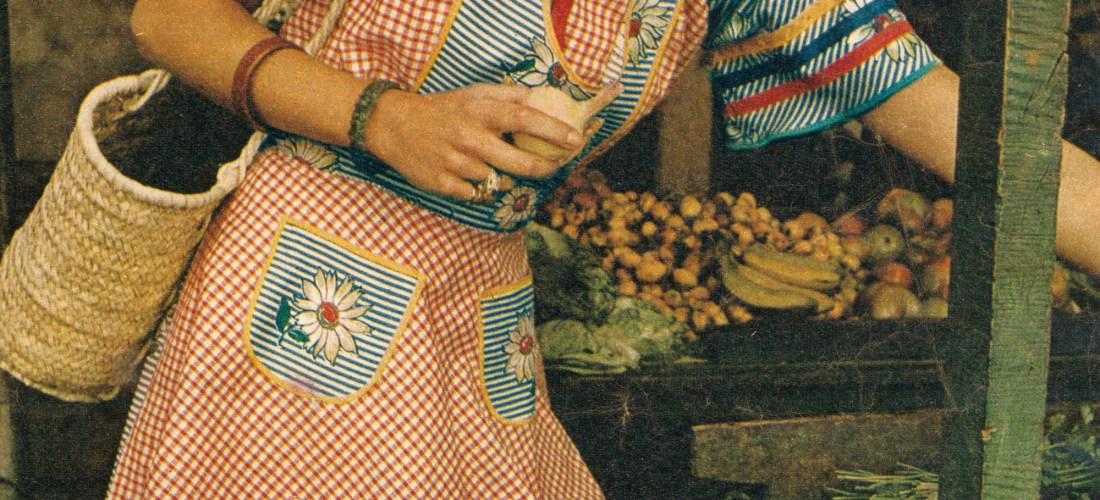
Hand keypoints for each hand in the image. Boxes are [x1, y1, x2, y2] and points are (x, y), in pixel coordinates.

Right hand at [362, 83, 583, 199]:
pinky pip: (477, 194)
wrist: (393, 125)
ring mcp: (456, 163)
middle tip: (554, 165)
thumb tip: (541, 97)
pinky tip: (468, 174)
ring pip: (499, 181)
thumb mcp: (473, 94)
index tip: (575, 140)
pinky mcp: (443, 183)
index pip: (526, 119)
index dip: (554, 131)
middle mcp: (471, 137)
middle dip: (544, 167)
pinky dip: (479, 188)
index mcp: (480, 112)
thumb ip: (508, 95)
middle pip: (521, 163)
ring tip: (490, 163)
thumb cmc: (442, 109)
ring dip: (503, 176)